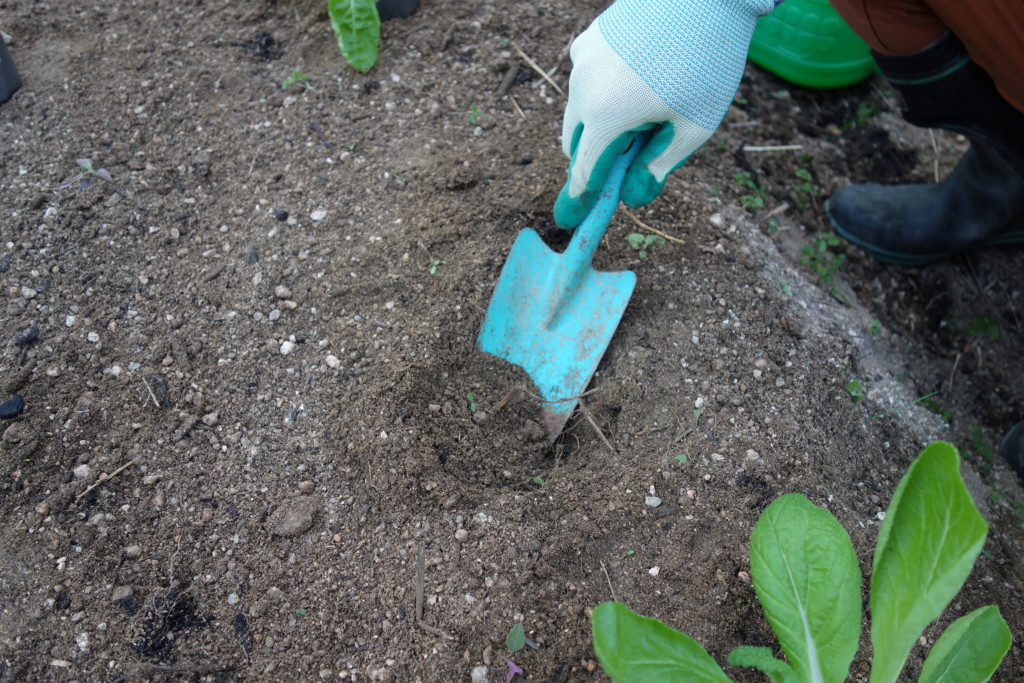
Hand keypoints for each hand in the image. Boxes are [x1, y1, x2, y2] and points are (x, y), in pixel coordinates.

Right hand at [555, 0, 775, 228]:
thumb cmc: (707, 59)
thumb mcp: (694, 126)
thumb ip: (659, 165)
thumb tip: (634, 193)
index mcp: (606, 115)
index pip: (584, 170)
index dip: (580, 199)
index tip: (571, 220)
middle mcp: (583, 88)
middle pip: (576, 142)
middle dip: (597, 157)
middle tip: (631, 159)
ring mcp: (582, 60)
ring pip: (580, 109)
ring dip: (602, 123)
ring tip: (649, 106)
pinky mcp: (589, 39)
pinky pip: (587, 79)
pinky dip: (603, 92)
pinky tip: (642, 78)